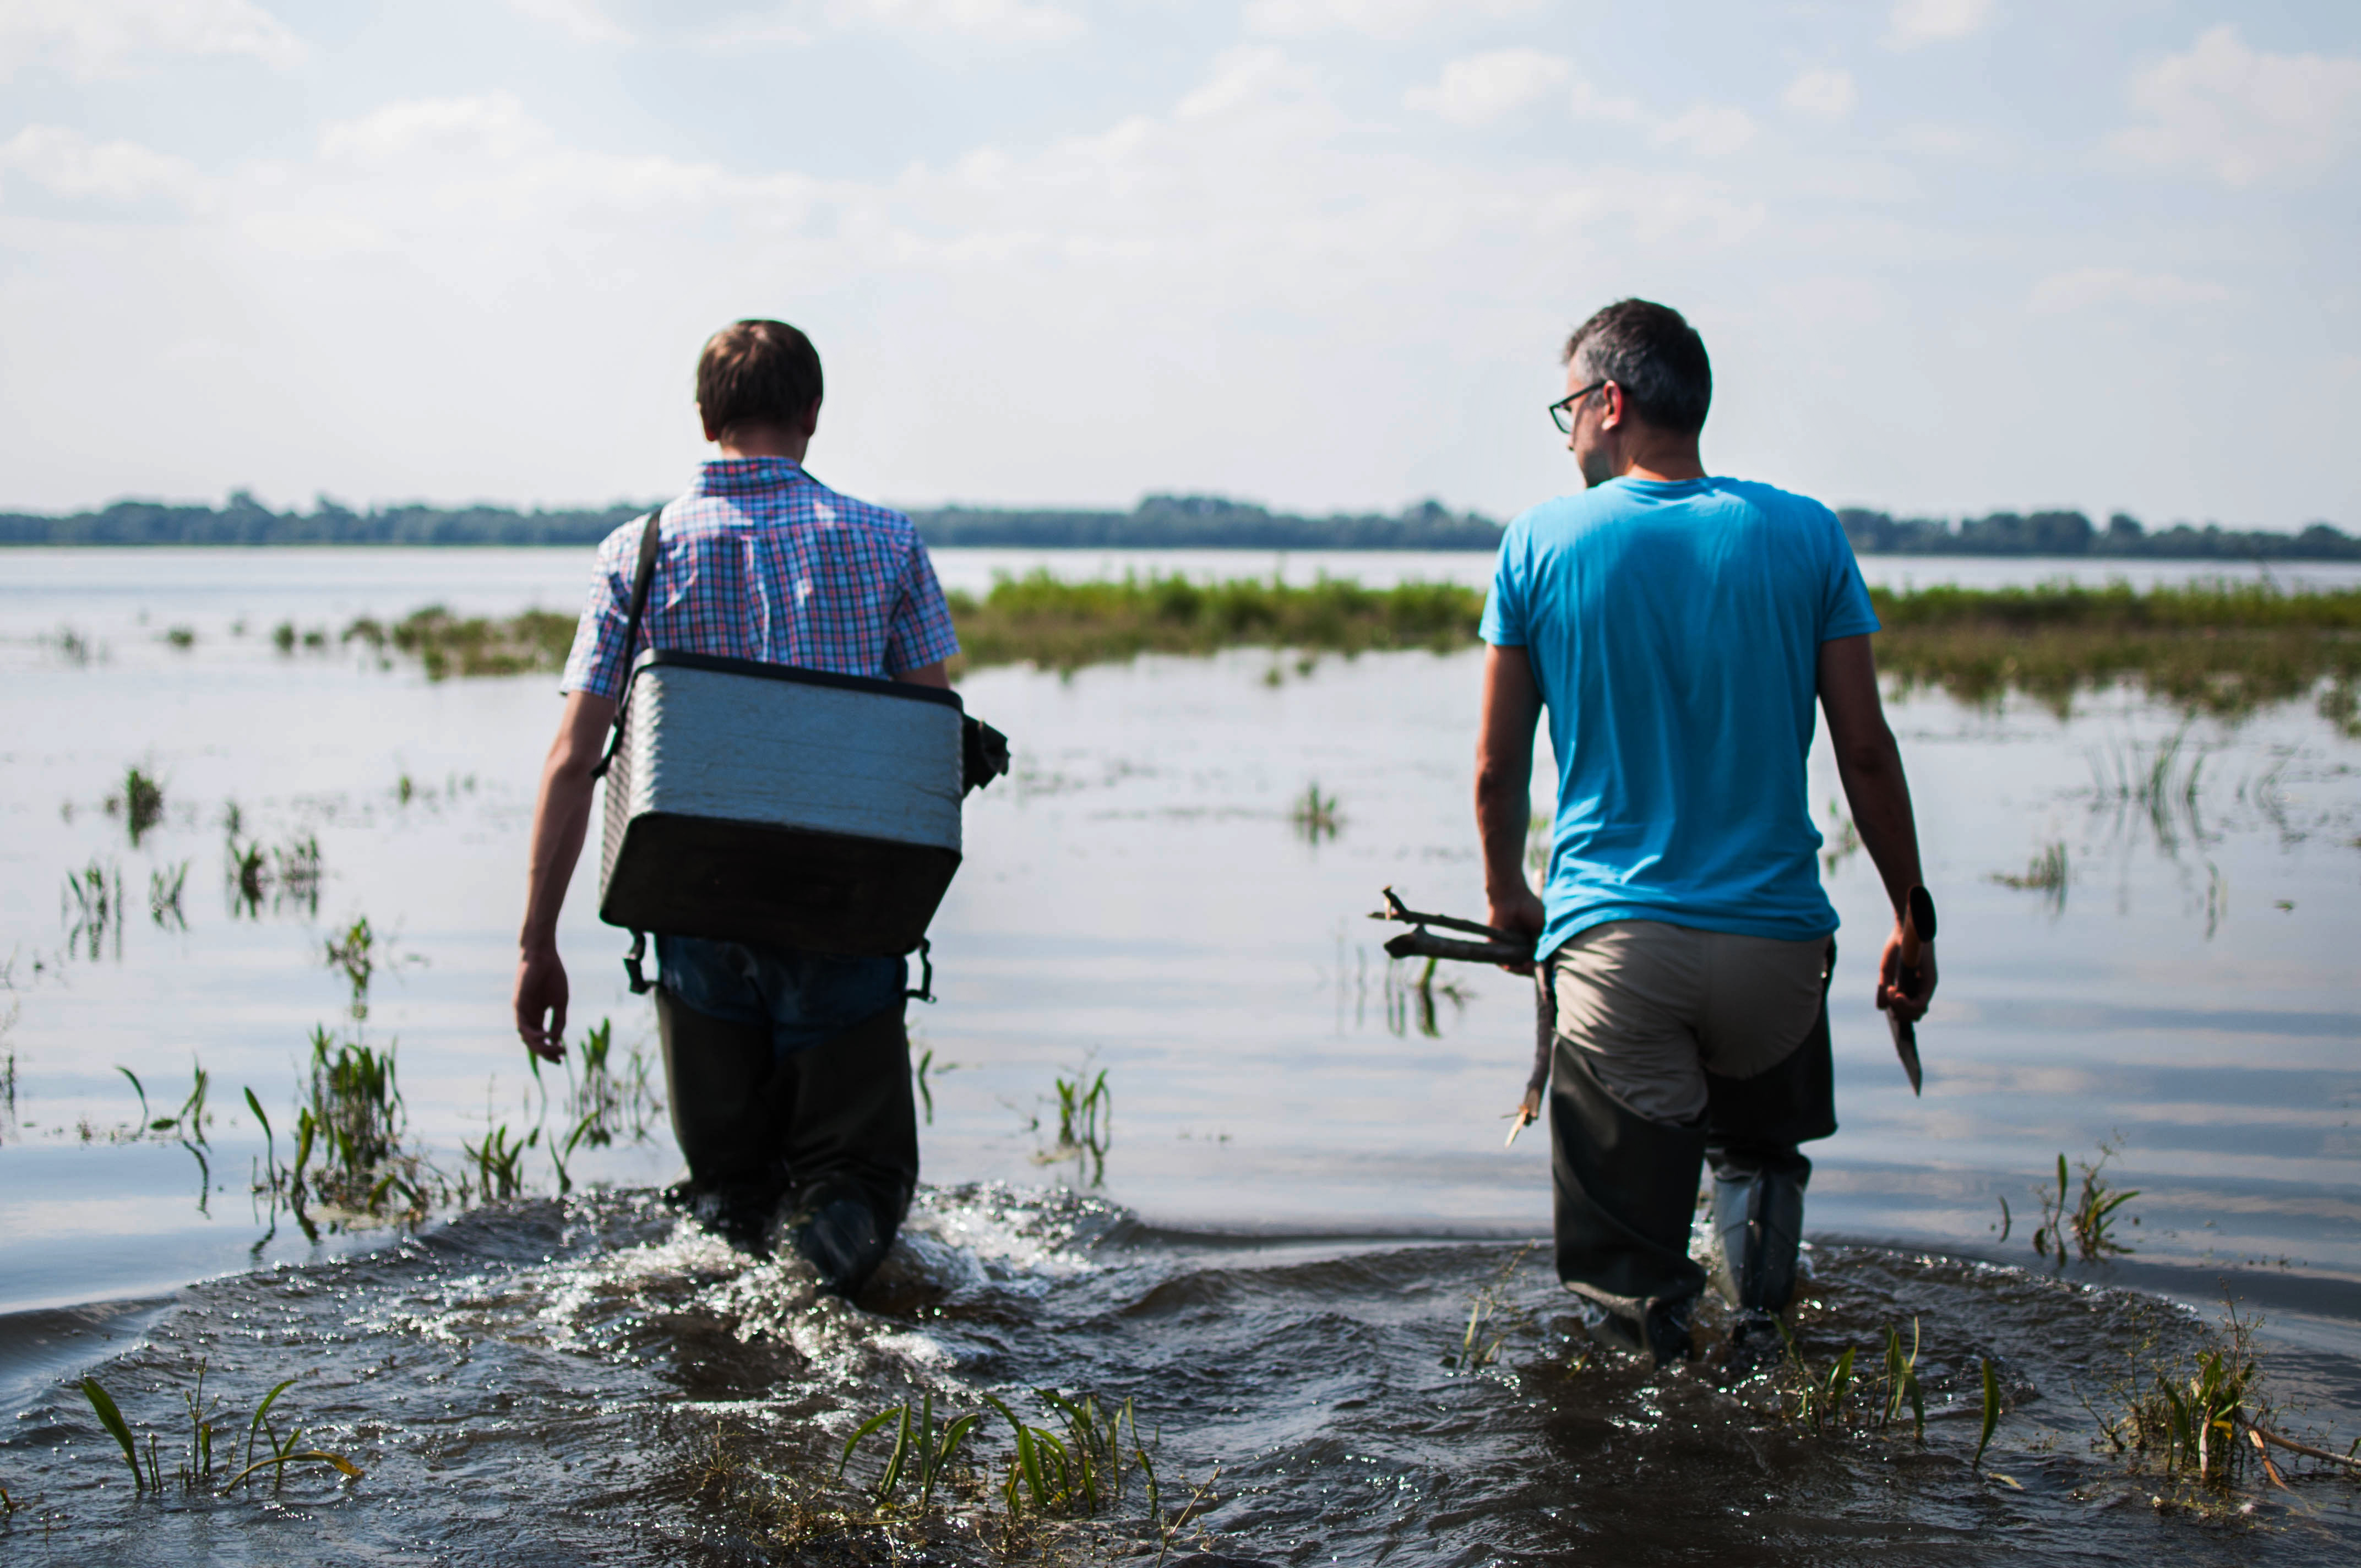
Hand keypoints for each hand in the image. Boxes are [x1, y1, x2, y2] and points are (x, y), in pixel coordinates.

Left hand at [514, 945, 569, 1061]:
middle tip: (560, 1057)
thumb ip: (559, 1021)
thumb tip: (556, 1041)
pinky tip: (546, 1036)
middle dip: (546, 1052)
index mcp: (537, 1015)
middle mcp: (527, 1016)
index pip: (541, 1039)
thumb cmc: (553, 976)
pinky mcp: (518, 1005)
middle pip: (533, 1042)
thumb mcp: (560, 1003)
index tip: (562, 1059)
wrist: (543, 956)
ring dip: (540, 1046)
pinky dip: (533, 1034)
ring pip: (526, 1038)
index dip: (550, 1050)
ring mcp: (521, 1012)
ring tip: (556, 1048)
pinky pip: (522, 1026)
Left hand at [1486, 884, 1545, 974]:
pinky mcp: (1494, 945)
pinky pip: (1499, 960)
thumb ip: (1545, 945)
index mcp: (1531, 942)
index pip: (1536, 961)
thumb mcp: (1543, 929)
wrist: (1512, 896)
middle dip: (1529, 970)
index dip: (1540, 967)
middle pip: (1524, 966)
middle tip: (1533, 967)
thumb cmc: (1531, 908)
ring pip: (1513, 965)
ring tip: (1525, 967)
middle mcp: (1519, 946)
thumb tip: (1545, 963)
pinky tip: (1513, 966)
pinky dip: (1506, 965)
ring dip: (1519, 969)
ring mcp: (1507, 946)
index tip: (1544, 968)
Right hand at [1875, 926, 1935, 1023]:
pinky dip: (1905, 1003)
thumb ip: (1884, 989)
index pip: (1910, 1011)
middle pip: (1913, 1015)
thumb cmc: (1897, 947)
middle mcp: (1923, 989)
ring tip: (1891, 991)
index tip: (1886, 1002)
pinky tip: (1895, 992)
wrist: (1905, 929)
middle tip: (1888, 996)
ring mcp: (1928, 986)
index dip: (1897, 1012)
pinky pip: (1920, 1003)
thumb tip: (1881, 1008)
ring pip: (1917, 1012)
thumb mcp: (1887, 972)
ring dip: (1901, 1008)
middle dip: (1898, 1012)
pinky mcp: (1930, 981)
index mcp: (1914, 987)